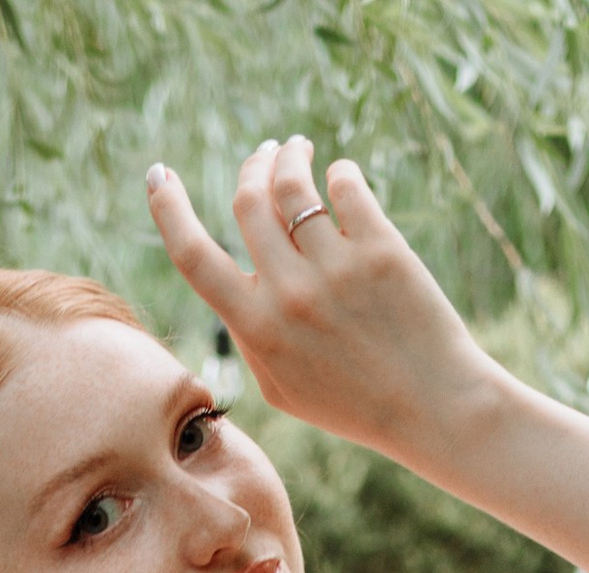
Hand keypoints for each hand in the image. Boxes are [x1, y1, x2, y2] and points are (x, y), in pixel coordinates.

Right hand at [146, 137, 496, 473]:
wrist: (431, 407)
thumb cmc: (353, 404)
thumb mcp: (283, 390)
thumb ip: (250, 336)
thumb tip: (236, 284)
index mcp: (256, 329)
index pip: (192, 256)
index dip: (167, 208)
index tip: (158, 174)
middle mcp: (289, 294)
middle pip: (248, 201)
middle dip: (251, 166)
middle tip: (266, 154)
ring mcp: (335, 269)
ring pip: (293, 182)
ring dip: (288, 156)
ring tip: (297, 150)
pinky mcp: (381, 249)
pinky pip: (346, 184)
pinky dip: (338, 172)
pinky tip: (340, 179)